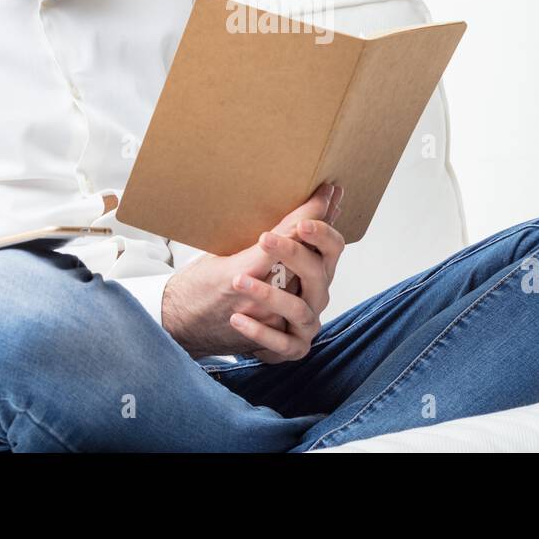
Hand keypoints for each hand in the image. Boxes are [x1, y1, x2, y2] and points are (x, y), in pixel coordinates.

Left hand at [234, 185, 345, 362]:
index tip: (301, 219)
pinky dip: (259, 332)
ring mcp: (305, 323)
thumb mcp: (254, 249)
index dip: (321, 230)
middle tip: (266, 239)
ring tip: (238, 280)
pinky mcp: (290, 348)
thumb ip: (287, 226)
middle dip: (295, 254)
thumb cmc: (237, 275)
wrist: (207, 318)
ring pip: (299, 310)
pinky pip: (282, 343)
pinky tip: (237, 319)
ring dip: (269, 295)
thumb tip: (322, 190)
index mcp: (315, 265)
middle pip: (319, 274)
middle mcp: (316, 294)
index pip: (332, 246)